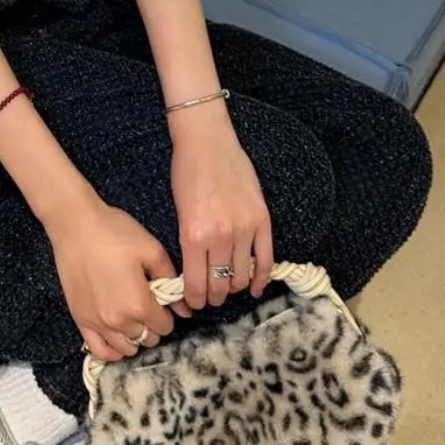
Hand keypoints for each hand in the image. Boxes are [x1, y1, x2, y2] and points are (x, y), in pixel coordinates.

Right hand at [46, 198, 178, 361]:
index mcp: (139, 304)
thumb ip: (171, 279)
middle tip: (148, 304)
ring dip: (135, 336)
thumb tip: (182, 306)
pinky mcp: (80, 320)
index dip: (168, 313)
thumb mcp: (152, 249)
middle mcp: (118, 320)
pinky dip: (112, 350)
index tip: (162, 300)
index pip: (165, 326)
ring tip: (133, 317)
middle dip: (153, 324)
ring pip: (126, 348)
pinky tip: (117, 337)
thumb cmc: (114, 232)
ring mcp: (96, 323)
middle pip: (148, 338)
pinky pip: (99, 350)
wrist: (74, 224)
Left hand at [169, 117, 274, 309]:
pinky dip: (261, 278)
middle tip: (210, 298)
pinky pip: (266, 259)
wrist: (207, 141)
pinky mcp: (262, 221)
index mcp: (193, 236)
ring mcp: (244, 229)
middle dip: (213, 297)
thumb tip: (195, 273)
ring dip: (234, 288)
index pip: (196, 285)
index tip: (194, 304)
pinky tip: (256, 287)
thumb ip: (189, 243)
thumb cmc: (186, 172)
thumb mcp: (179, 212)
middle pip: (219, 285)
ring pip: (242, 276)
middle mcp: (220, 237)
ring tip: (228, 288)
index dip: (195, 300)